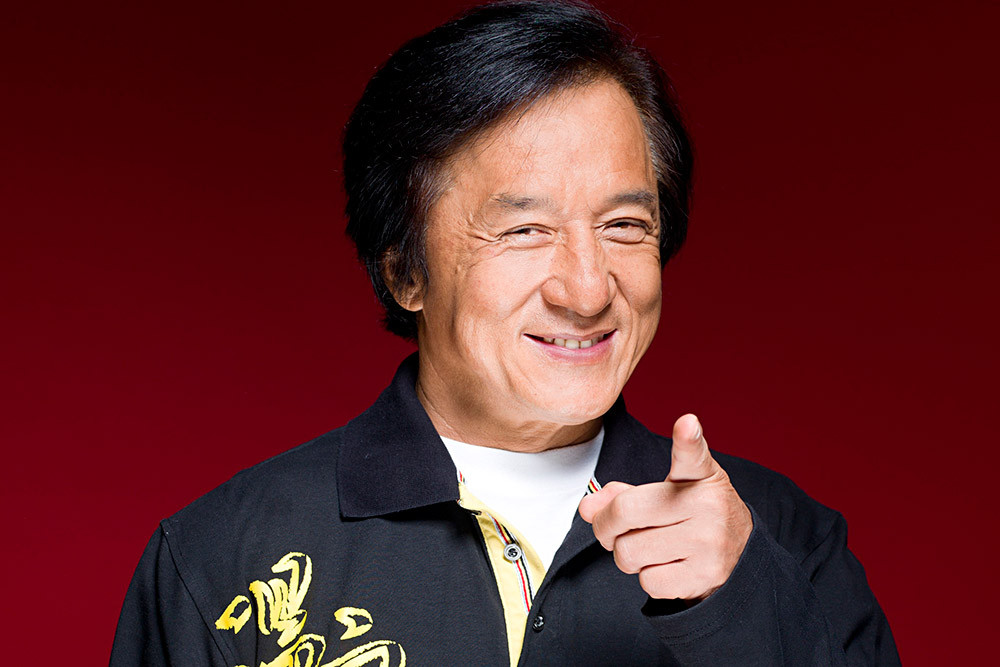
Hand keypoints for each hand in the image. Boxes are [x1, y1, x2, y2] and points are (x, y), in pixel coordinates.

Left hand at [579, 414, 751, 601]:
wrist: (740, 557)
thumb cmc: (693, 518)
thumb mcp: (668, 493)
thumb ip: (624, 494)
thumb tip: (587, 507)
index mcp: (699, 477)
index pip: (692, 455)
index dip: (687, 438)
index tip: (686, 424)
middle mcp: (708, 506)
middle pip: (625, 512)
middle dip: (605, 525)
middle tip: (610, 528)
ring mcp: (708, 542)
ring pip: (629, 552)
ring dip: (625, 555)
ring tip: (646, 547)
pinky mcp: (704, 575)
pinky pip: (647, 581)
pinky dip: (646, 577)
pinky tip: (664, 566)